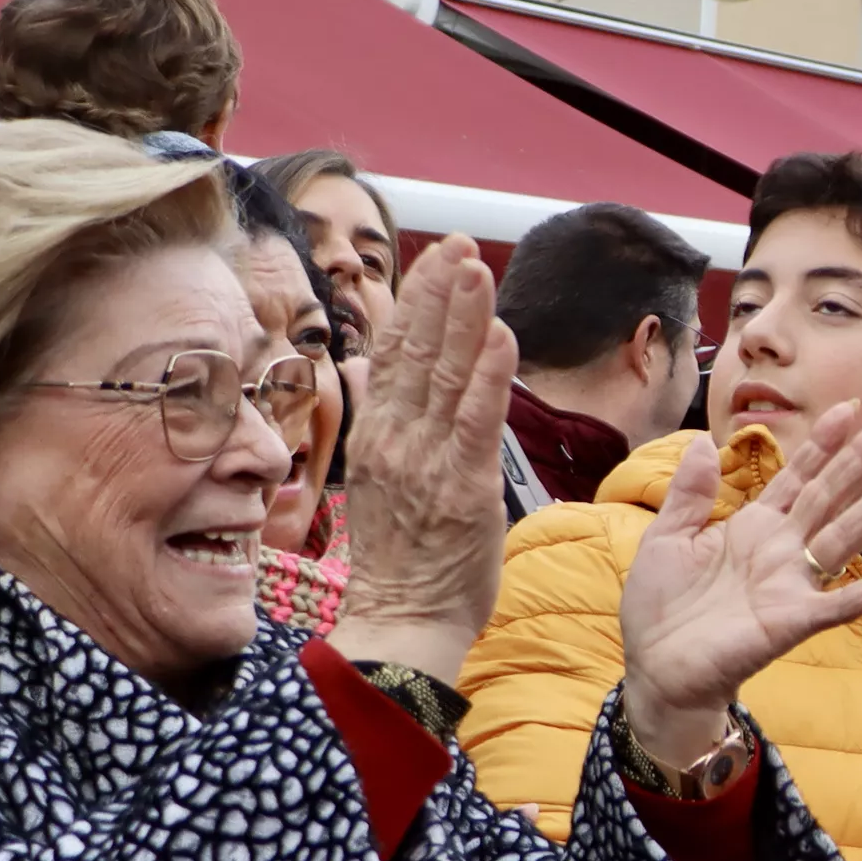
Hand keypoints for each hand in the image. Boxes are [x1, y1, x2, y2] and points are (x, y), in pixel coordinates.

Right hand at [331, 233, 527, 685]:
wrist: (403, 618)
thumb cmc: (402, 552)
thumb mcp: (377, 473)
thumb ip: (376, 412)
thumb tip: (362, 364)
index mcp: (380, 431)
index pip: (398, 350)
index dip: (418, 299)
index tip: (439, 254)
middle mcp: (399, 437)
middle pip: (419, 350)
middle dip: (440, 292)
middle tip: (459, 242)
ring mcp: (428, 459)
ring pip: (447, 374)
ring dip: (464, 316)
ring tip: (476, 266)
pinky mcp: (464, 485)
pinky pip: (477, 420)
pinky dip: (489, 375)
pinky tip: (499, 334)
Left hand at [614, 405, 861, 769]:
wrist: (656, 670)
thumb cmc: (661, 609)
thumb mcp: (666, 539)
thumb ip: (688, 494)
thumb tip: (700, 444)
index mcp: (753, 526)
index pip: (796, 475)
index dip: (822, 443)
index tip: (850, 409)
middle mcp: (780, 549)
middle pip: (828, 495)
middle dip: (860, 461)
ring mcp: (790, 584)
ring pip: (841, 539)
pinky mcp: (792, 622)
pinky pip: (840, 604)